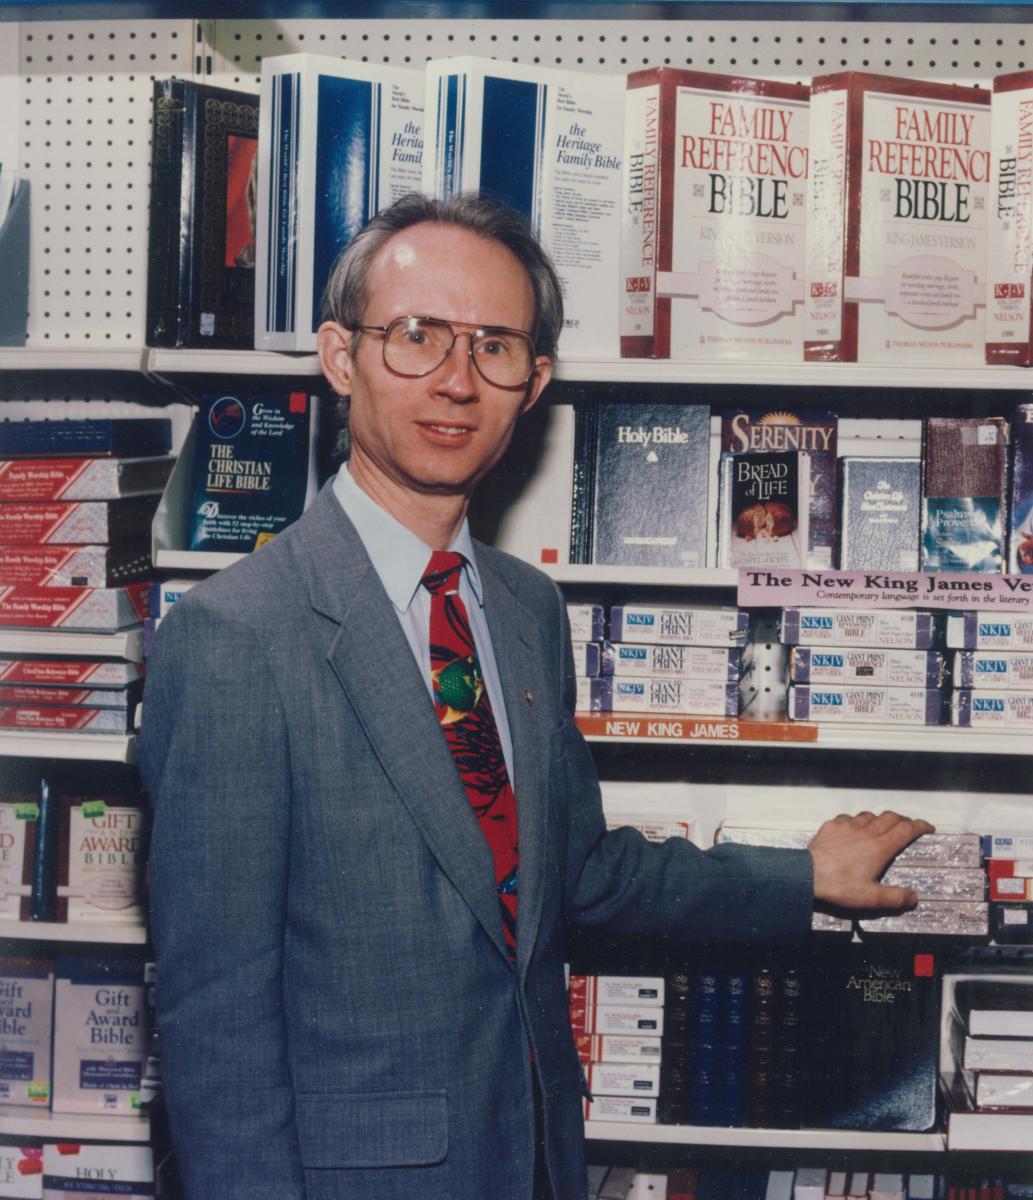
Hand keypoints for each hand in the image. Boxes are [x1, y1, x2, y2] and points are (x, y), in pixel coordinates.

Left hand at [808, 810, 934, 911]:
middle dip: (903, 820)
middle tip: (908, 827)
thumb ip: (896, 898)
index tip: (928, 828)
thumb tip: (914, 897)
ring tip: (882, 827)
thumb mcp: (872, 898)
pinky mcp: (831, 826)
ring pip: (870, 815)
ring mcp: (847, 826)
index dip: (920, 826)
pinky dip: (856, 821)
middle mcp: (866, 832)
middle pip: (891, 818)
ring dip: (880, 819)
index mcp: (880, 847)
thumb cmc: (839, 886)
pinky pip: (848, 817)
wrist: (807, 875)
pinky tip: (854, 829)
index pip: (906, 830)